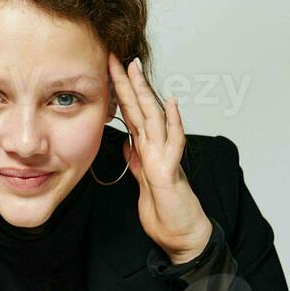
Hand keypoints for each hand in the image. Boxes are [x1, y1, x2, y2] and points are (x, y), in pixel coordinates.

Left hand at [107, 53, 212, 263]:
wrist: (182, 234)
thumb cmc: (165, 210)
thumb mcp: (143, 182)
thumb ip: (137, 161)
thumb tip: (128, 145)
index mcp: (147, 149)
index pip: (130, 114)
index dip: (119, 92)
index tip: (107, 70)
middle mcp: (157, 147)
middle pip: (139, 108)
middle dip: (126, 83)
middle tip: (114, 56)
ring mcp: (165, 156)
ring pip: (154, 118)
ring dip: (144, 93)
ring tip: (135, 70)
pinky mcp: (170, 171)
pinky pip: (173, 143)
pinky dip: (173, 123)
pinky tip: (171, 104)